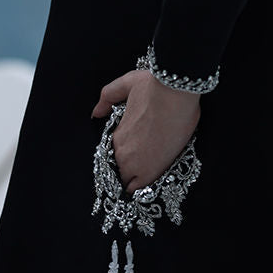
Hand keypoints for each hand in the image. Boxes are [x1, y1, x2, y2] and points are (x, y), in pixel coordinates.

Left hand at [92, 68, 200, 194]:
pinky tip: (150, 181)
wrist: (176, 91)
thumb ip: (108, 97)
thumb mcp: (126, 84)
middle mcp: (122, 152)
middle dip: (129, 169)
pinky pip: (142, 188)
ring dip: (136, 178)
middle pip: (121, 171)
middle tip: (144, 162)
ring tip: (149, 171)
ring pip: (130, 181)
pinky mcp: (153, 169)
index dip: (124, 156)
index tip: (135, 152)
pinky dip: (143, 187)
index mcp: (116, 135)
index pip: (114, 156)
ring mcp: (137, 163)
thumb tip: (96, 112)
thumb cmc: (154, 86)